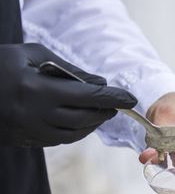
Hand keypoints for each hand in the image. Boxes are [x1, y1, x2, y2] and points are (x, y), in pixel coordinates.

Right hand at [0, 43, 136, 146]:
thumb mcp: (28, 54)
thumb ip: (65, 67)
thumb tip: (95, 83)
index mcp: (38, 89)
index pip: (88, 96)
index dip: (112, 98)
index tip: (130, 98)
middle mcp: (36, 113)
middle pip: (85, 118)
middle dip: (105, 111)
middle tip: (118, 105)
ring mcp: (30, 130)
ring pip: (75, 133)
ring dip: (93, 123)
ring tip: (103, 112)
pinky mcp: (25, 140)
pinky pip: (59, 139)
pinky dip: (76, 131)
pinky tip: (82, 122)